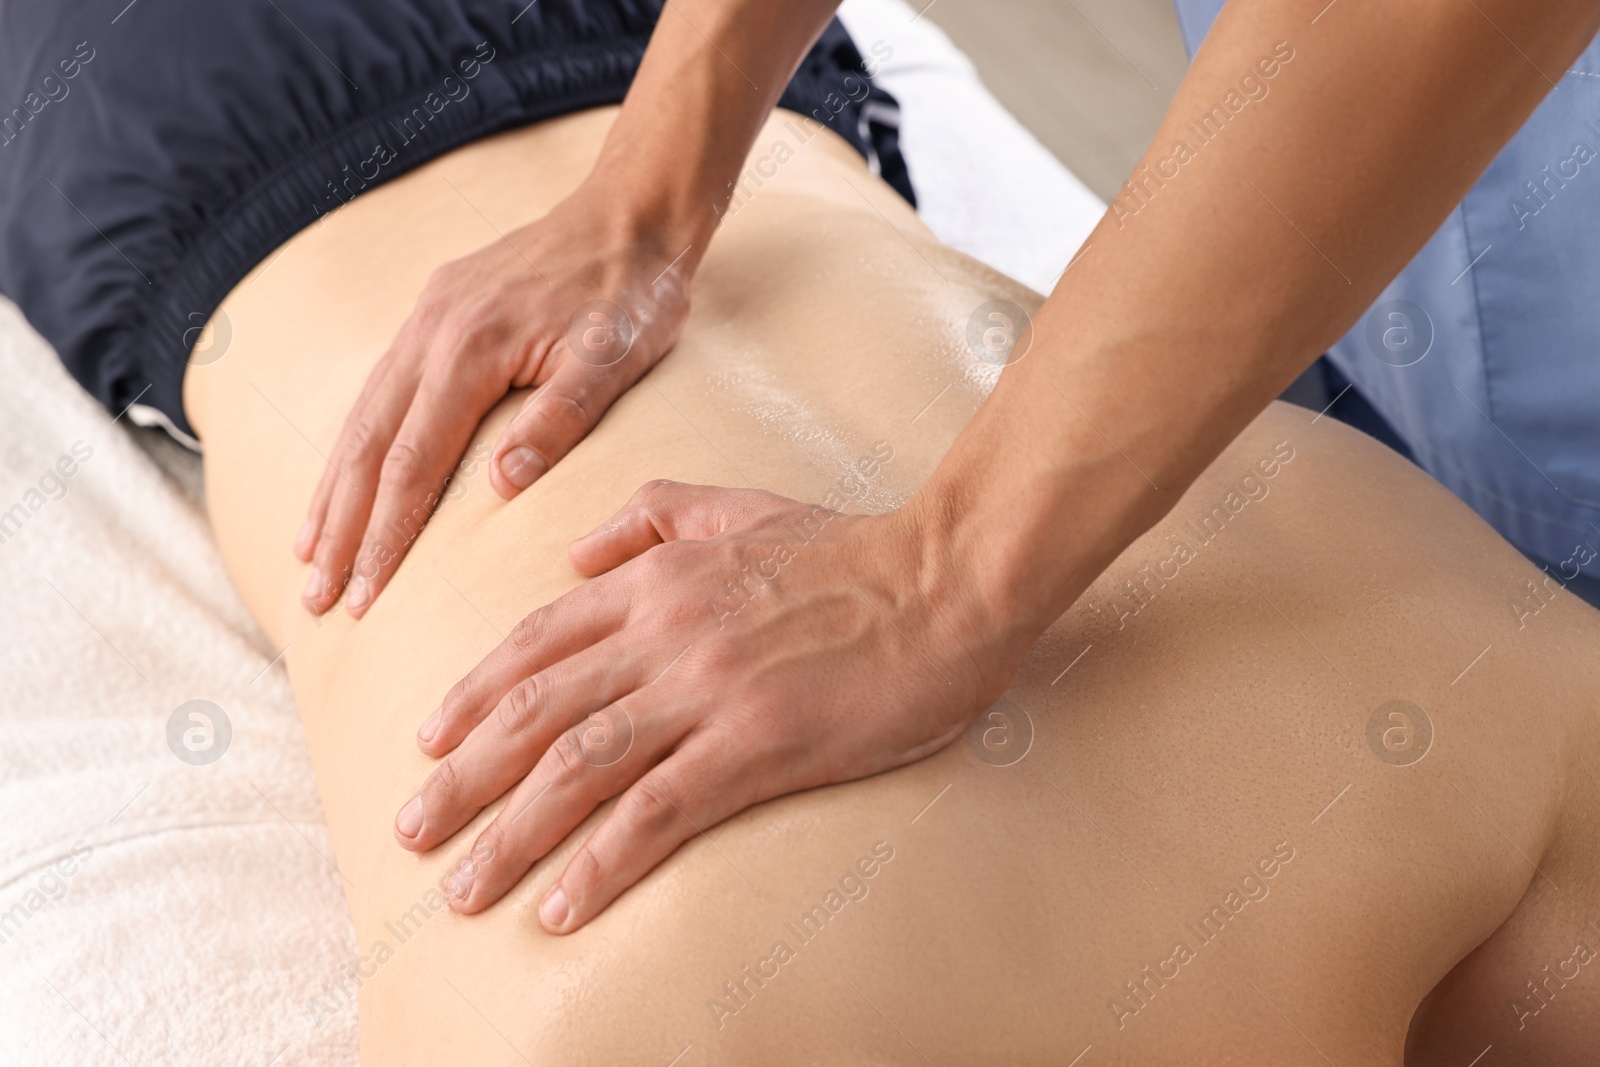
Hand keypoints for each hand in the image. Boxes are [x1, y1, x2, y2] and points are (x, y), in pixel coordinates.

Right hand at [295, 182, 699, 618]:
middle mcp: (431, 332)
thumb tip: (500, 485)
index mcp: (472, 349)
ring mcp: (426, 318)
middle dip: (340, 528)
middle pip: (368, 446)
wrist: (631, 214)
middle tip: (316, 598)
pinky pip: (379, 389)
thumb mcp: (613, 360)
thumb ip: (558, 420)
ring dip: (332, 490)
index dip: (385, 534)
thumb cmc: (633, 295)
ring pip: (362, 417)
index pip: (414, 462)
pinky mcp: (434, 311)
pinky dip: (354, 442)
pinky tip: (344, 478)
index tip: (363, 595)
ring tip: (307, 552)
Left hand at [393, 481, 1015, 931]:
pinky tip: (561, 908)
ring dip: (510, 833)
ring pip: (578, 765)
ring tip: (462, 889)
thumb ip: (654, 514)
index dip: (474, 694)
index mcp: (656, 579)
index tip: (429, 740)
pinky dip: (600, 862)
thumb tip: (578, 550)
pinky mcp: (757, 744)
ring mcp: (708, 689)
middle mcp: (664, 633)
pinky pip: (657, 812)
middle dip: (462, 777)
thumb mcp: (740, 506)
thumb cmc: (851, 547)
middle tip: (410, 831)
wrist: (946, 576)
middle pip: (535, 711)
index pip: (536, 641)